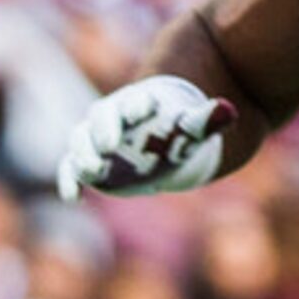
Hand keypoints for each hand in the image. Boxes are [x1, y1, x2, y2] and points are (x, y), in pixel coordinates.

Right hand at [56, 77, 236, 199]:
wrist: (161, 145)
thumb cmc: (177, 132)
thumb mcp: (195, 127)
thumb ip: (207, 118)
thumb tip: (228, 109)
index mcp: (137, 103)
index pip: (132, 100)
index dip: (136, 106)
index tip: (144, 111)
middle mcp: (111, 118)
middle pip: (100, 118)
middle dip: (103, 130)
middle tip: (111, 146)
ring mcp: (95, 141)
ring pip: (81, 141)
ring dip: (83, 156)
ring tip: (93, 170)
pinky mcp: (89, 163)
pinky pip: (71, 169)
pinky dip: (69, 181)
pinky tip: (74, 197)